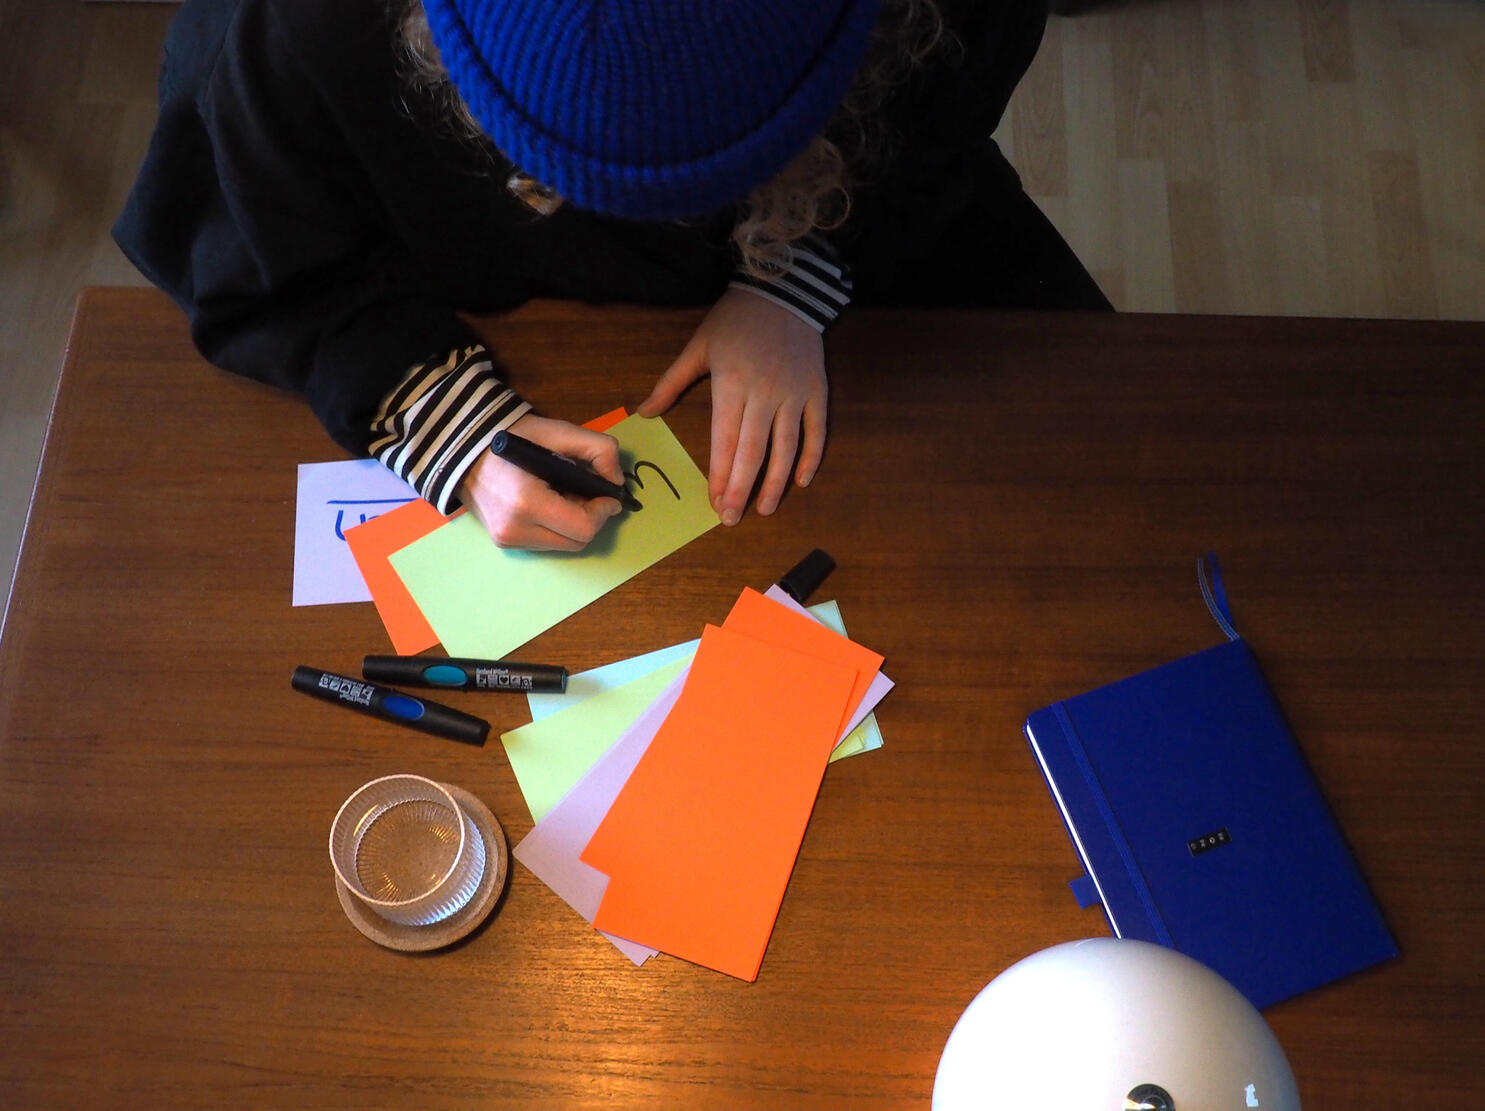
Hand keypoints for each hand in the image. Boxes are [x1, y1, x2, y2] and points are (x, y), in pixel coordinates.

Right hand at [458, 413, 623, 550]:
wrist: (463, 448)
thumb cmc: (512, 436)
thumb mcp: (559, 431)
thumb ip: (598, 449)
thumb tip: (617, 481)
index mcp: (527, 503)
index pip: (583, 528)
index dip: (603, 512)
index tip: (607, 494)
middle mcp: (515, 529)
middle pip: (577, 542)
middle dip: (591, 518)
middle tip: (587, 493)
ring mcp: (507, 540)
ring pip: (563, 546)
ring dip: (575, 524)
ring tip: (566, 495)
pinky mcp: (504, 542)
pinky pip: (546, 542)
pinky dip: (557, 527)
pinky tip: (550, 502)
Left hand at [638, 287, 825, 525]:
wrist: (783, 291)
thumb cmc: (734, 320)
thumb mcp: (697, 347)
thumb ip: (671, 383)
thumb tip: (645, 412)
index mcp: (732, 384)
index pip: (725, 441)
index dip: (720, 475)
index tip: (714, 502)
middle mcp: (765, 393)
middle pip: (753, 451)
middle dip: (742, 489)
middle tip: (733, 519)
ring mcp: (794, 393)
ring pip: (786, 447)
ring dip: (775, 482)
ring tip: (764, 509)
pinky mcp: (816, 390)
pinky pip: (816, 430)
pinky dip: (810, 457)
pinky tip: (800, 481)